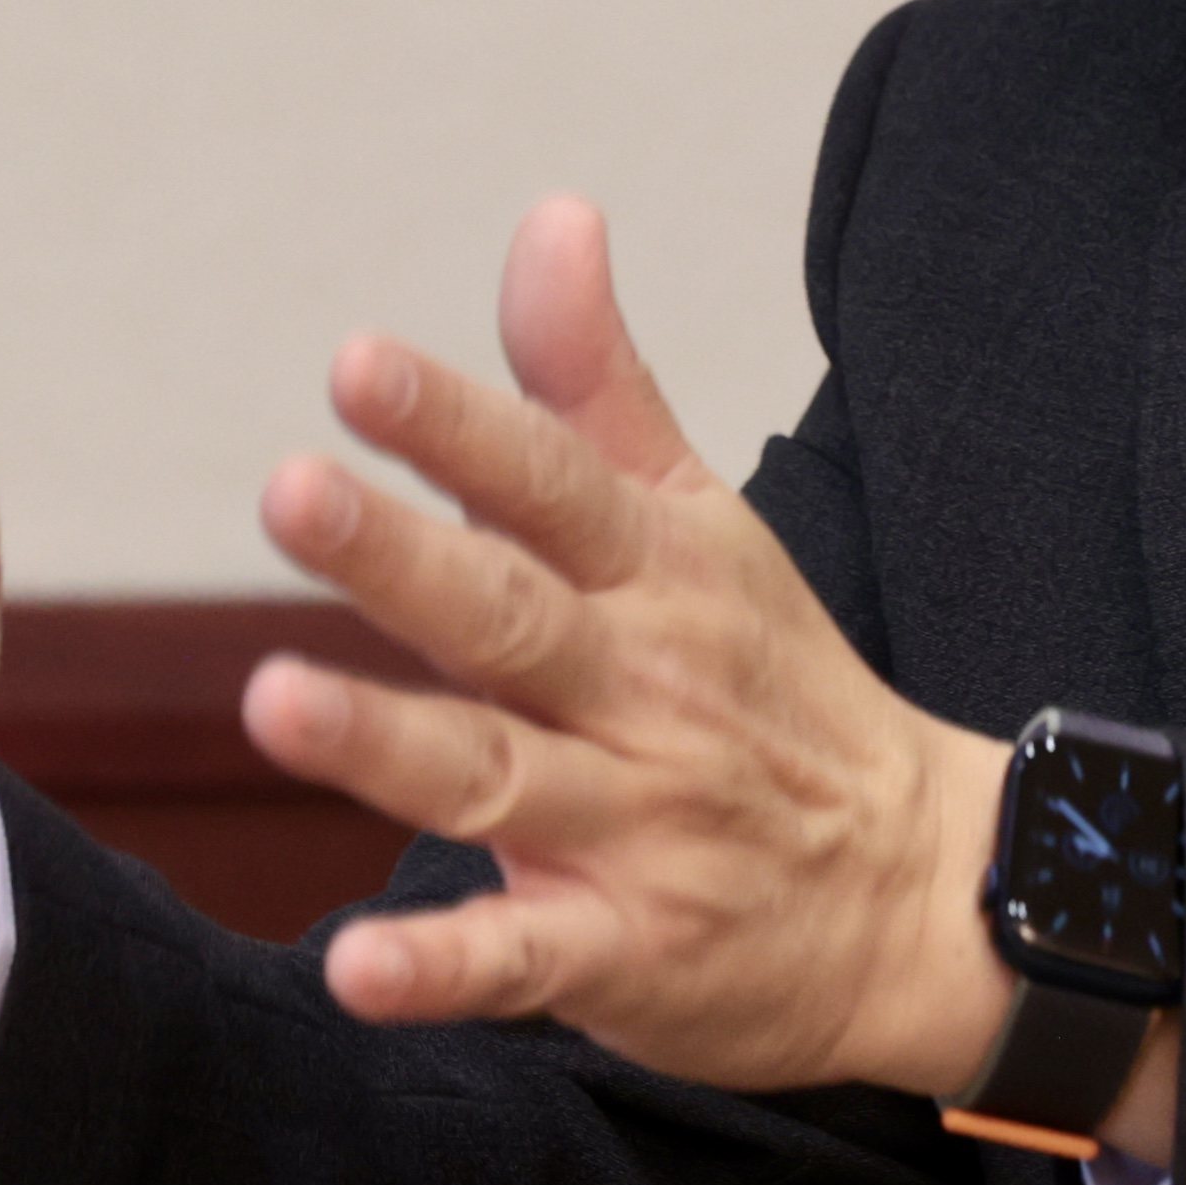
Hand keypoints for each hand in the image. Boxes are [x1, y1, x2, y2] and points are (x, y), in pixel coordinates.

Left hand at [242, 200, 1172, 1153]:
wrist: (913, 893)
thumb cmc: (772, 685)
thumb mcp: (703, 520)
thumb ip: (597, 383)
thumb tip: (551, 216)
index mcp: (661, 573)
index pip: (552, 483)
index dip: (457, 423)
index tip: (357, 364)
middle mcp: (645, 689)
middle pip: (509, 616)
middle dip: (400, 555)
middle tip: (289, 490)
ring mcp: (637, 825)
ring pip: (497, 778)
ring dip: (388, 743)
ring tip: (272, 699)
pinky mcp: (624, 953)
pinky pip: (528, 959)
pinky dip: (446, 968)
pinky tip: (357, 968)